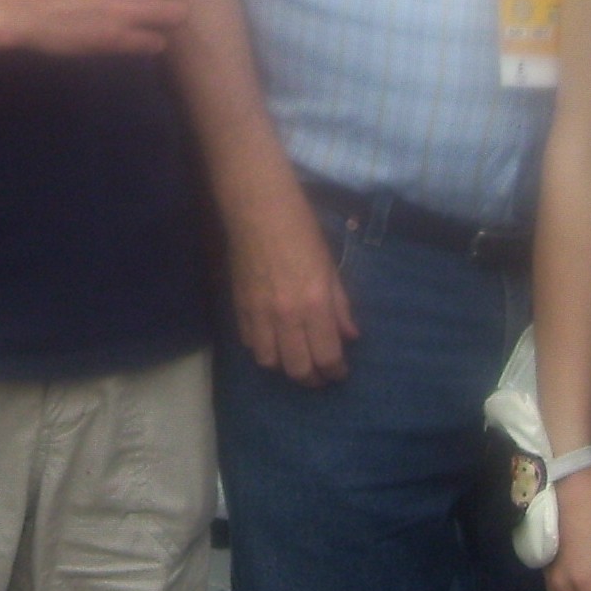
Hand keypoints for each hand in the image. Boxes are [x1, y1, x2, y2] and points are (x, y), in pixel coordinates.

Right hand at [227, 183, 357, 384]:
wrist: (259, 212)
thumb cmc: (302, 232)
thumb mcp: (329, 267)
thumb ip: (340, 306)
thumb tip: (351, 335)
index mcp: (315, 304)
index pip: (327, 356)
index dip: (336, 371)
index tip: (340, 371)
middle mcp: (287, 316)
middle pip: (298, 369)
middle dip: (313, 379)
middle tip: (321, 375)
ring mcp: (259, 314)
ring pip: (270, 363)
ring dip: (285, 367)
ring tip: (296, 361)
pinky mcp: (239, 308)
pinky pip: (250, 344)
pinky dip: (264, 349)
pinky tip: (273, 342)